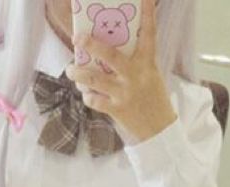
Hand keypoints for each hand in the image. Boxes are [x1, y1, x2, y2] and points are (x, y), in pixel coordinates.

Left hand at [64, 0, 176, 142]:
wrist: (159, 130)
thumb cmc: (152, 97)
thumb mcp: (149, 74)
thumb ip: (132, 61)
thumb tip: (104, 49)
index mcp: (147, 62)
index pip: (149, 33)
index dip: (147, 13)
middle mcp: (135, 75)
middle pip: (110, 55)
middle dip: (90, 45)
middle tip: (77, 38)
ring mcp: (125, 93)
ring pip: (94, 79)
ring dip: (78, 74)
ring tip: (70, 70)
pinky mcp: (117, 109)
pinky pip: (94, 100)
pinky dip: (87, 96)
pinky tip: (86, 93)